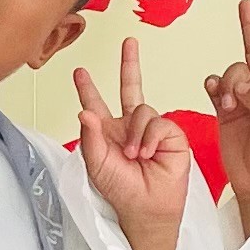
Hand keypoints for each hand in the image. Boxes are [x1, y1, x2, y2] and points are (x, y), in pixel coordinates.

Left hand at [70, 40, 193, 249]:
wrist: (147, 207)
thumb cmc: (121, 190)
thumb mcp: (97, 164)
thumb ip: (90, 137)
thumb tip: (84, 112)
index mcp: (107, 132)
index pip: (96, 104)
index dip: (87, 88)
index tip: (79, 72)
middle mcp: (129, 126)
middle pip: (130, 88)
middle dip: (130, 64)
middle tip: (129, 42)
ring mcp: (150, 129)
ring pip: (142, 110)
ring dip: (135, 134)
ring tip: (134, 156)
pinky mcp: (170, 134)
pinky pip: (157, 123)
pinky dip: (149, 138)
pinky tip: (148, 154)